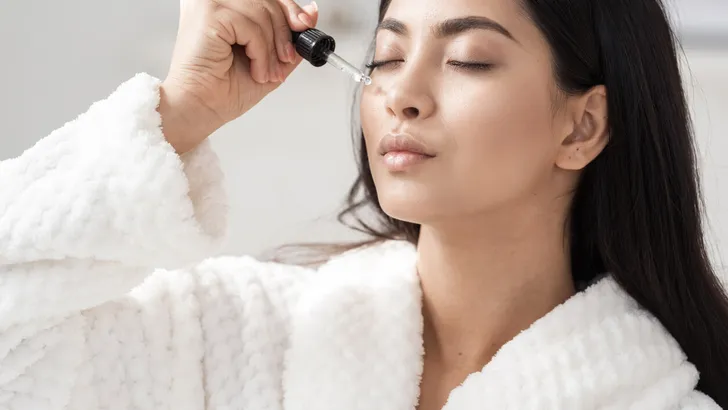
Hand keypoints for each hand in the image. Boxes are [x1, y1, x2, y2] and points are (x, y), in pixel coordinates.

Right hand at [158, 0, 318, 152]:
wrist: (202, 108)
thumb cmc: (224, 87)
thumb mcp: (270, 57)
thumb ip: (289, 34)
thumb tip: (312, 11)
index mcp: (226, 4)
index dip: (289, 7)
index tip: (303, 25)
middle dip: (284, 33)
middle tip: (284, 59)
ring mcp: (209, 3)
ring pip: (263, 12)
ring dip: (272, 50)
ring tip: (265, 72)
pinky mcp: (209, 14)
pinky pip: (252, 27)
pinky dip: (261, 54)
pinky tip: (255, 70)